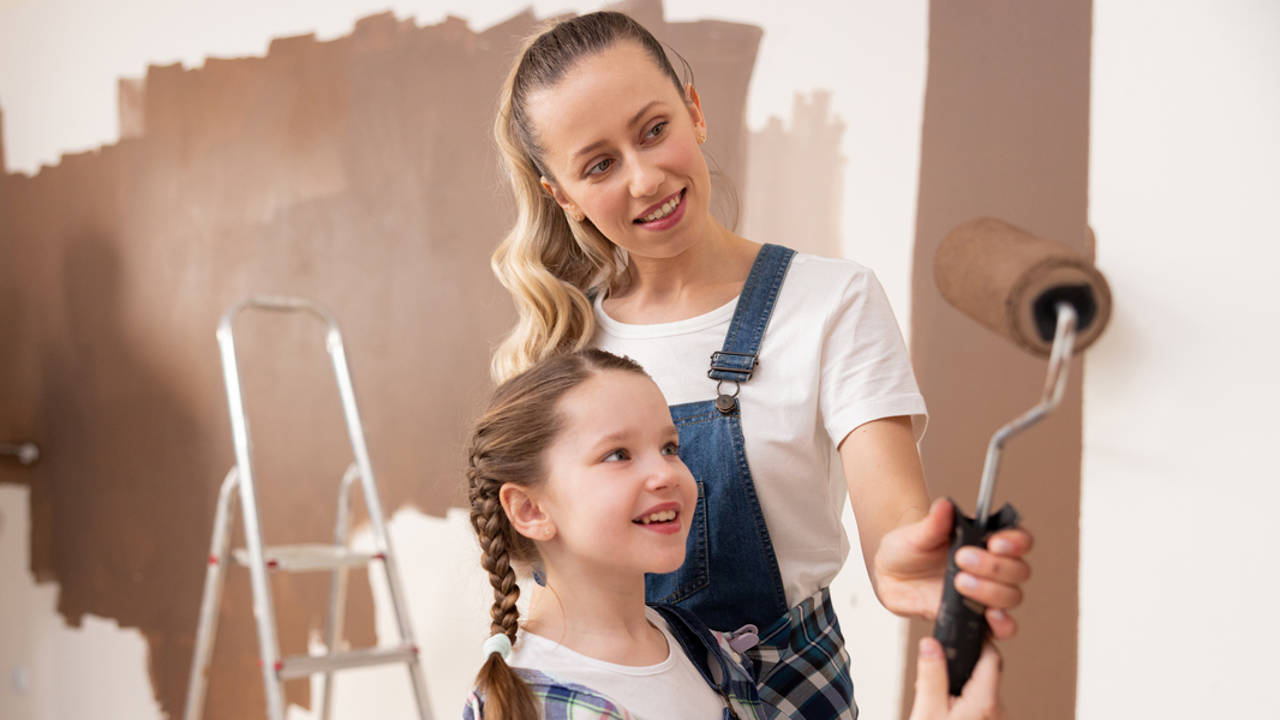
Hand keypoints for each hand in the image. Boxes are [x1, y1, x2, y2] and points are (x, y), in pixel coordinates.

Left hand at [872, 498, 1031, 636]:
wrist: (891, 576)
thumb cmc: (908, 549)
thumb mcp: (915, 535)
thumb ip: (933, 524)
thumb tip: (944, 505)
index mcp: (986, 541)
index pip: (1019, 540)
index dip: (1016, 542)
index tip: (995, 543)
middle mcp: (994, 569)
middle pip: (1019, 570)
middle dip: (994, 566)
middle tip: (961, 558)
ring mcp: (987, 594)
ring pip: (1012, 596)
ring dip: (991, 591)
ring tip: (959, 582)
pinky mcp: (978, 618)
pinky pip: (1002, 627)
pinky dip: (1002, 624)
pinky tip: (988, 616)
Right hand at [908, 637, 1003, 719]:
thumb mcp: (928, 710)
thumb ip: (932, 676)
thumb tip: (930, 644)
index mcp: (984, 701)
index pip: (992, 656)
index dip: (977, 641)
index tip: (961, 636)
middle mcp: (998, 710)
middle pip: (986, 671)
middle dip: (963, 665)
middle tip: (939, 669)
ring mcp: (997, 718)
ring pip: (983, 687)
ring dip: (962, 684)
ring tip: (939, 694)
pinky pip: (982, 702)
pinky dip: (965, 699)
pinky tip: (948, 708)